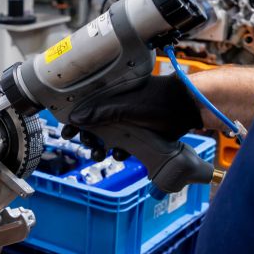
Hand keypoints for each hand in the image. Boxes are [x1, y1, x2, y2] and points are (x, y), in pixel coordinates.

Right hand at [61, 75, 202, 160]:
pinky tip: (123, 155)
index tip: (67, 133)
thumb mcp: (126, 106)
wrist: (186, 107)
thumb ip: (101, 112)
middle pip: (93, 127)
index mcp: (110, 98)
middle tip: (89, 146)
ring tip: (102, 155)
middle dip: (88, 139)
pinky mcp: (138, 135)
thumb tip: (74, 118)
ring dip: (101, 149)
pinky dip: (120, 152)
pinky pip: (123, 146)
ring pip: (107, 139)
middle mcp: (116, 110)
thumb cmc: (157, 99)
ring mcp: (127, 123)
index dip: (74, 122)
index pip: (85, 109)